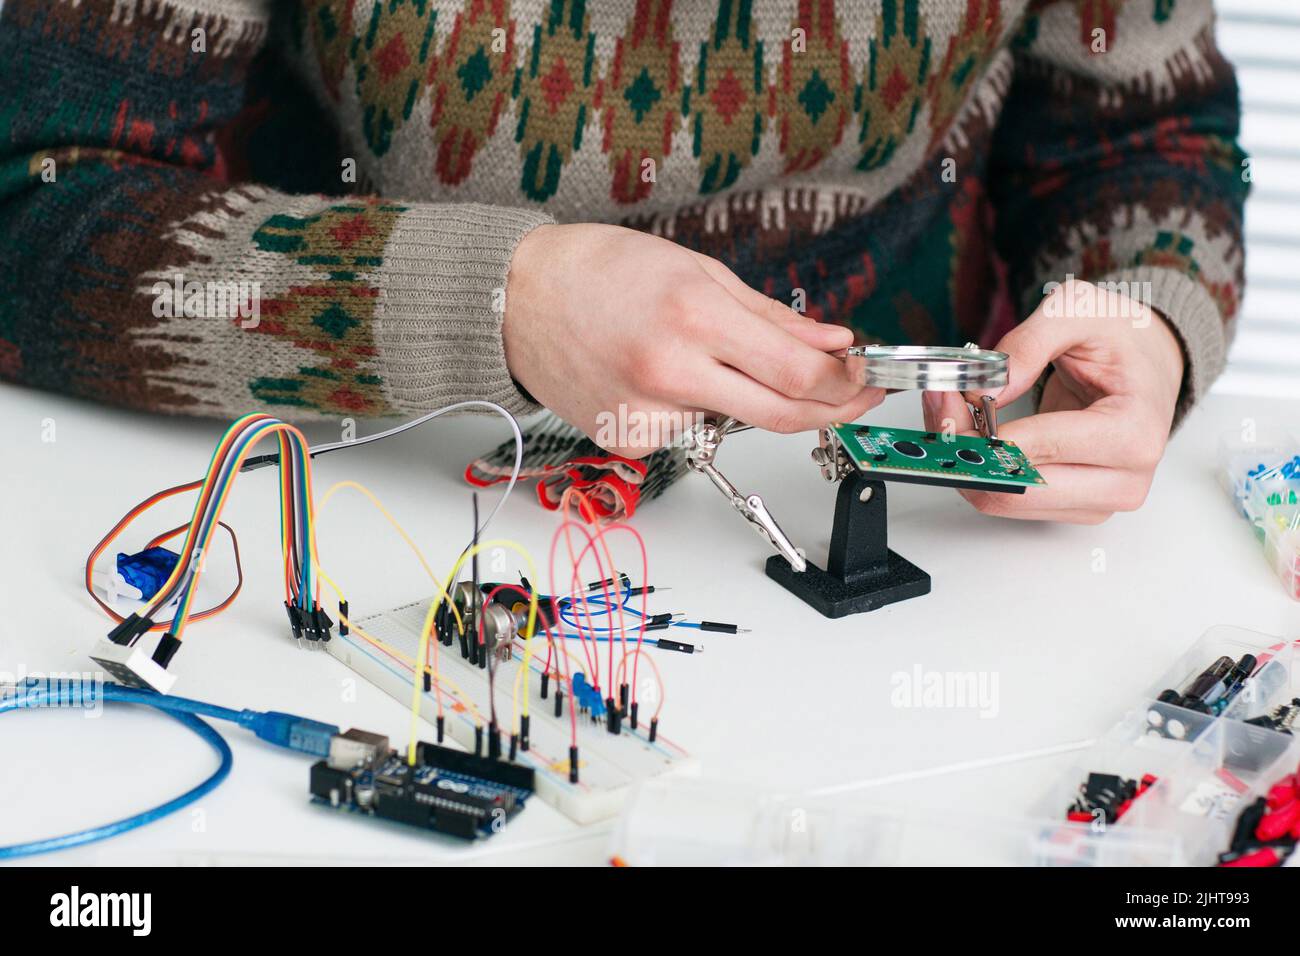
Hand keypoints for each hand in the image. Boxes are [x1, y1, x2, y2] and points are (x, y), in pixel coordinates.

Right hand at [503, 223, 883, 455]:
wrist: (518, 301)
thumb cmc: (599, 272)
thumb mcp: (697, 271)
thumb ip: (772, 318)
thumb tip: (832, 343)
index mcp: (693, 317)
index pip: (798, 373)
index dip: (846, 383)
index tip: (864, 378)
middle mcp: (671, 373)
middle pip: (783, 416)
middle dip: (829, 409)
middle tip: (850, 396)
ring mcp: (647, 415)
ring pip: (734, 422)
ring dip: (745, 398)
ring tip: (699, 353)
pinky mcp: (630, 441)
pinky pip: (690, 430)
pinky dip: (696, 408)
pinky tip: (661, 375)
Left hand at [922, 279, 1184, 522]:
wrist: (1150, 365)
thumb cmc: (1123, 340)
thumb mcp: (1079, 311)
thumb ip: (1028, 343)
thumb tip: (984, 390)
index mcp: (1133, 433)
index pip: (1038, 449)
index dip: (980, 427)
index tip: (946, 396)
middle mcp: (1122, 480)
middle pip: (1014, 489)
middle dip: (965, 449)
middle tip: (941, 405)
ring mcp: (1098, 502)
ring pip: (1003, 501)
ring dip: (966, 463)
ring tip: (955, 414)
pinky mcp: (1074, 507)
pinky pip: (1009, 501)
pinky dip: (981, 471)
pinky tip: (976, 435)